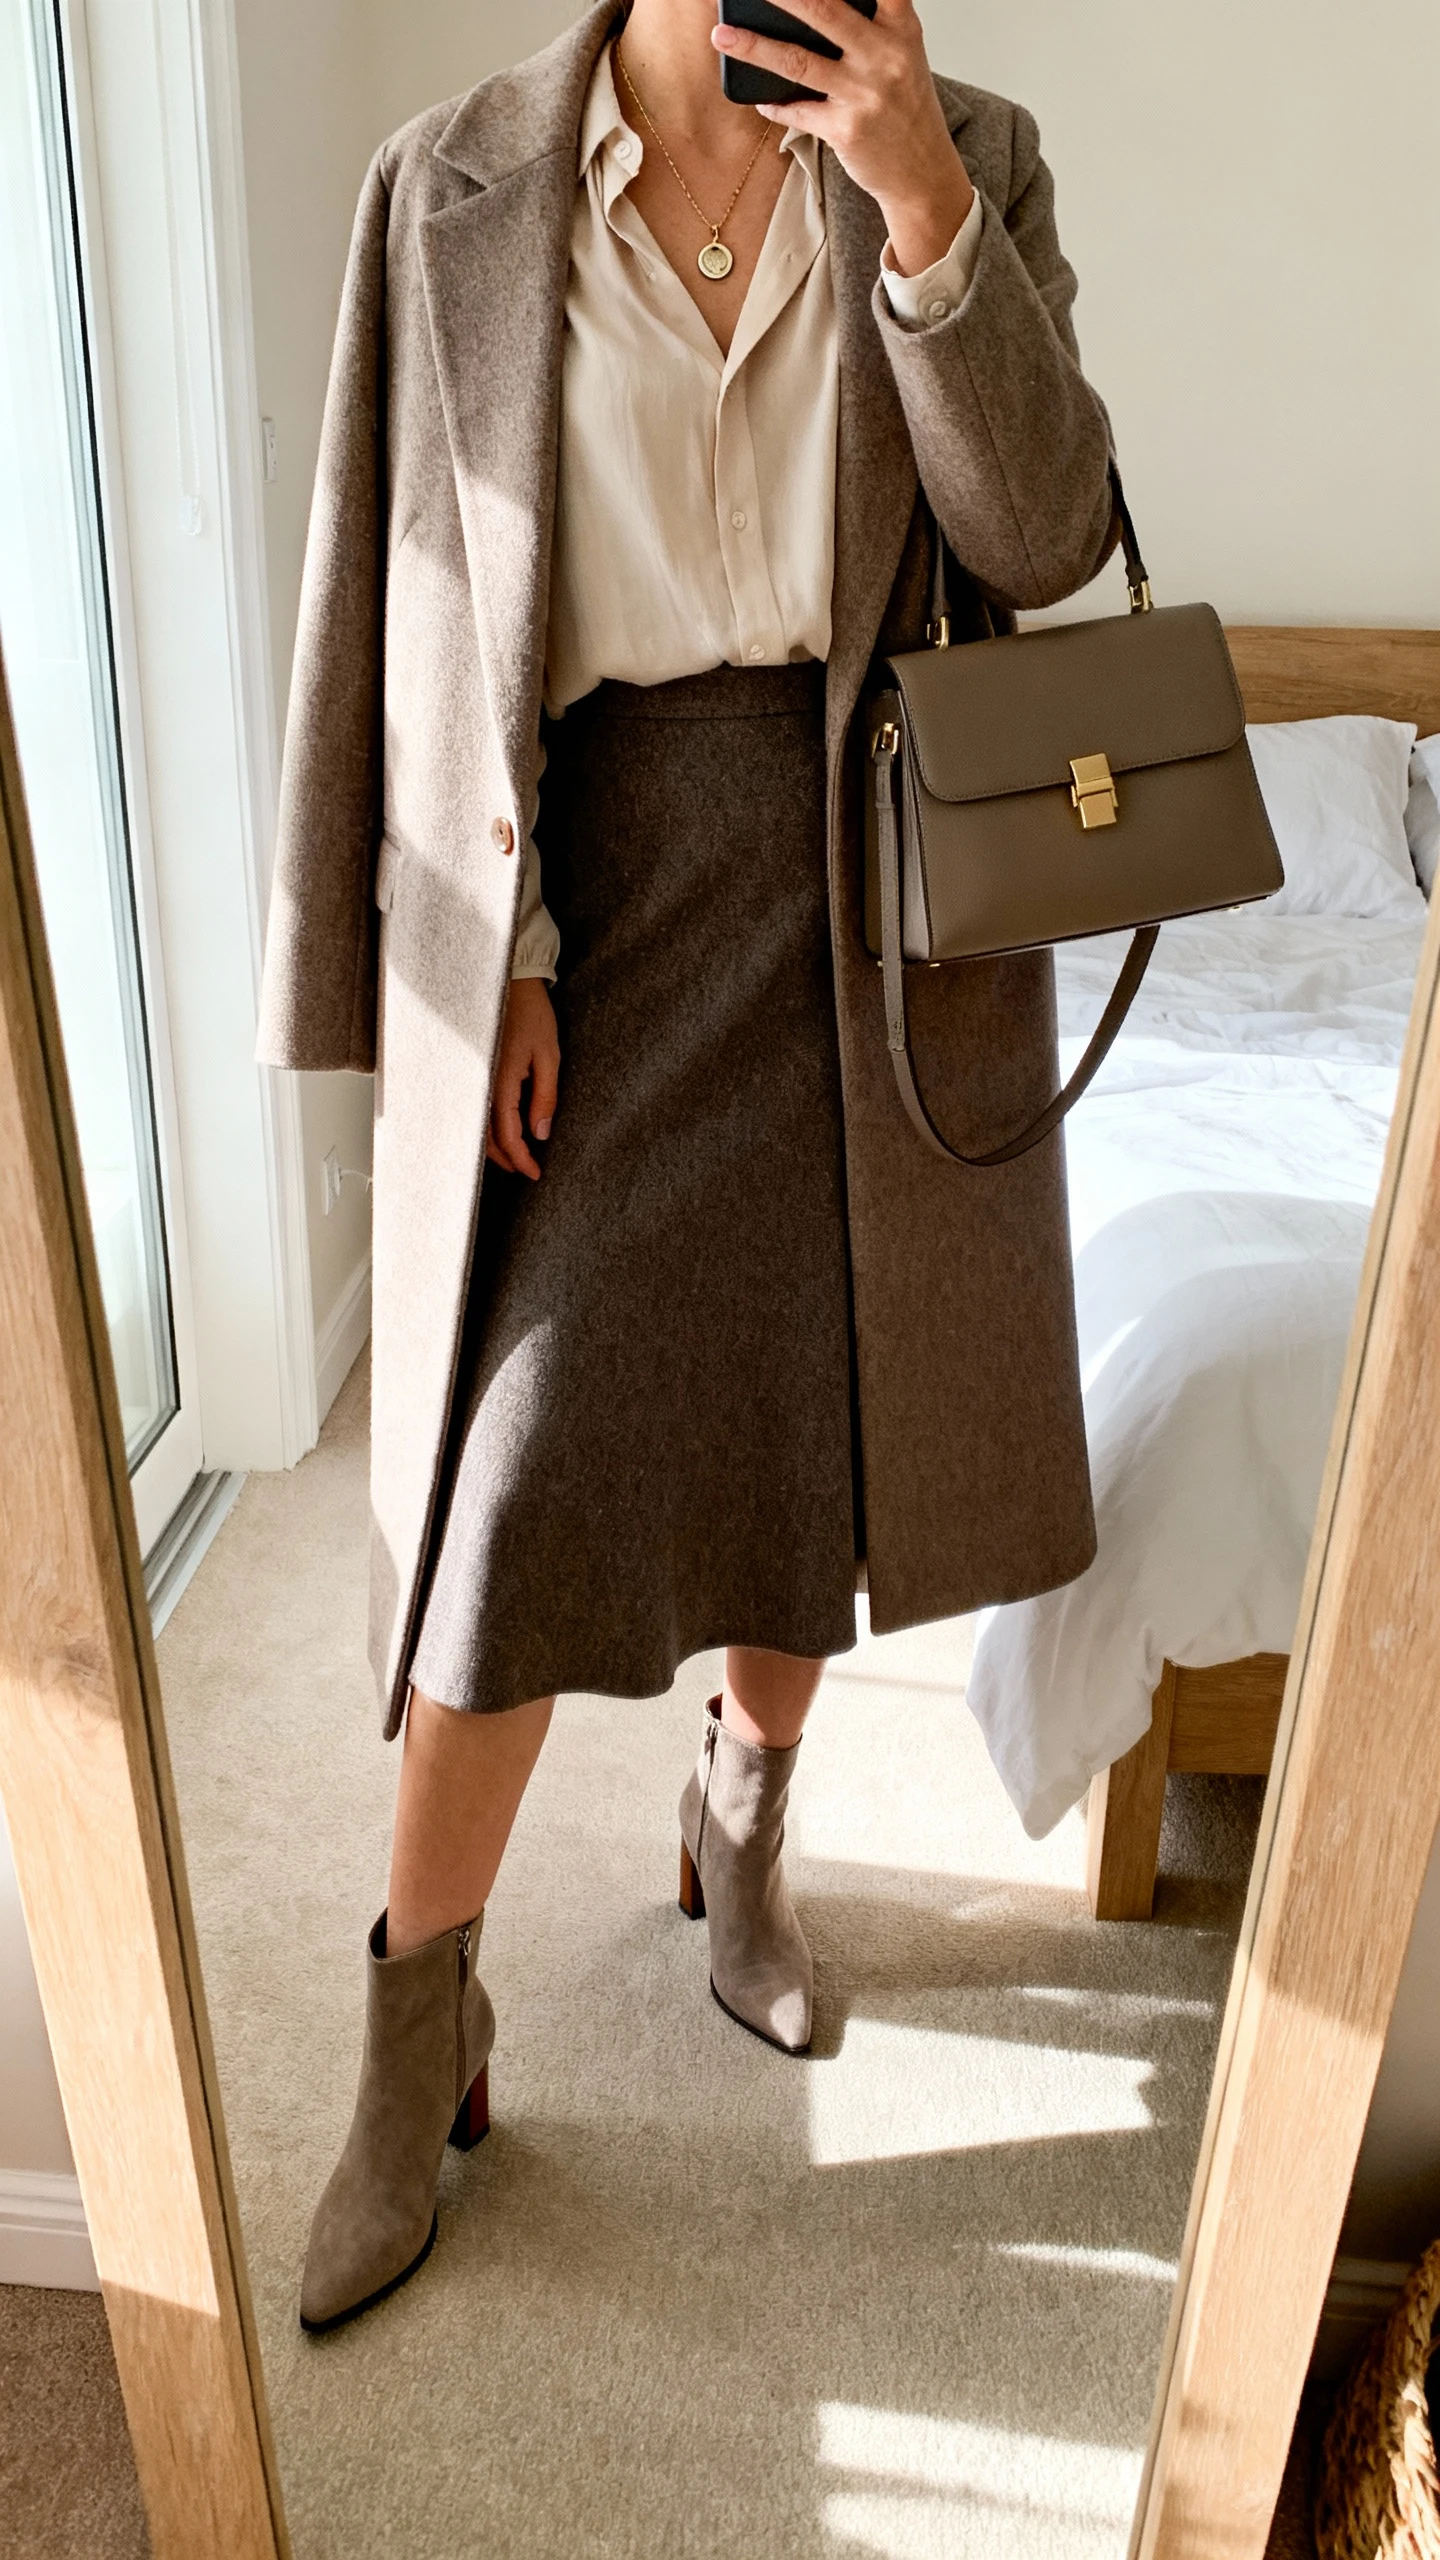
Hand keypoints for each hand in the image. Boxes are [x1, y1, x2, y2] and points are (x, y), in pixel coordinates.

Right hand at [486, 977, 560, 1180]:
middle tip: (526, 1171)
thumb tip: (540, 1134)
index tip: (534, 1173)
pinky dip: (486, 1126)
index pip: (507, 1134)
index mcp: (500, 1080)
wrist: (511, 982)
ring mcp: (474, 1077)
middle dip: (505, 1159)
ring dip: (493, 1146)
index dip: (520, 1158)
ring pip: (477, 1125)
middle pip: (485, 1136)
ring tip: (514, 1157)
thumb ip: (545, 1097)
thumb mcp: (549, 1056)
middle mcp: (480, 1082)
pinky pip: (476, 1108)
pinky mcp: (474, 1071)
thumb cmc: (532, 1014)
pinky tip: (498, 1132)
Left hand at [712, 0, 973, 275]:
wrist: (923, 173)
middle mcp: (884, 56)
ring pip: (797, 61)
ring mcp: (863, 94)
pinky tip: (760, 99)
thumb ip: (871, 27)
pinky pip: (797, 111)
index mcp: (901, 28)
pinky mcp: (845, 130)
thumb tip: (808, 11)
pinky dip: (775, 105)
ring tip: (722, 34)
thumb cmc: (906, 109)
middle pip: (824, 10)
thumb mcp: (902, 56)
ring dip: (753, 47)